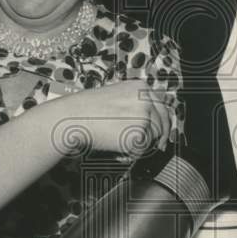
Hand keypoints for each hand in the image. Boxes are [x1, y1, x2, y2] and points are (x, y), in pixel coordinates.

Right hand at [55, 79, 172, 155]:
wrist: (72, 117)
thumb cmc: (87, 109)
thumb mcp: (116, 96)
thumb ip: (134, 104)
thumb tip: (149, 119)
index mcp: (140, 86)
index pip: (163, 106)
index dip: (164, 122)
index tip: (164, 133)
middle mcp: (145, 99)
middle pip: (162, 123)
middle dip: (159, 136)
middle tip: (156, 145)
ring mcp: (143, 115)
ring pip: (153, 137)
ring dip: (141, 143)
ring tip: (122, 141)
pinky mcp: (138, 133)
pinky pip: (142, 148)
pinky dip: (132, 151)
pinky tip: (117, 144)